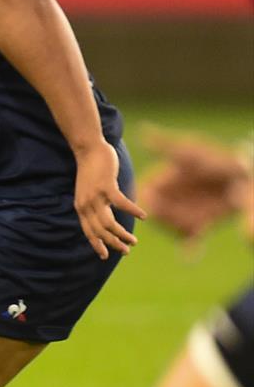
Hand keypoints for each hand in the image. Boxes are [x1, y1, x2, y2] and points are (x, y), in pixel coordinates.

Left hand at [73, 143, 145, 259]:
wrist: (88, 149)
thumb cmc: (91, 170)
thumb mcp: (88, 192)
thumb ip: (95, 205)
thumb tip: (104, 219)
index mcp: (81, 207)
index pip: (88, 231)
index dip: (96, 244)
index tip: (105, 256)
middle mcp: (86, 204)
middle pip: (100, 231)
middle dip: (114, 244)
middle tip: (127, 250)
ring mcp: (95, 196)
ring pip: (109, 224)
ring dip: (122, 234)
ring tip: (134, 241)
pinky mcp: (106, 186)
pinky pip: (121, 204)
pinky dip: (133, 211)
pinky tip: (143, 216)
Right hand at [136, 123, 246, 241]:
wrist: (243, 173)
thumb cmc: (214, 157)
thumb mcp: (188, 151)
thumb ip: (164, 144)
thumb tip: (142, 130)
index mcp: (162, 183)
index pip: (146, 196)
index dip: (148, 202)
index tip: (154, 203)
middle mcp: (171, 200)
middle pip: (157, 217)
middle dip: (165, 219)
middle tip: (178, 217)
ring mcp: (186, 213)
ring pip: (174, 229)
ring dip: (180, 229)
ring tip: (196, 225)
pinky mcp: (202, 224)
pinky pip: (191, 241)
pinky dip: (188, 249)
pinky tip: (189, 256)